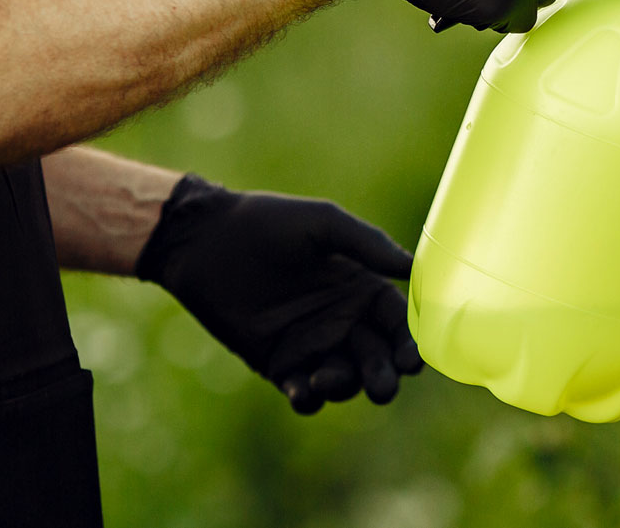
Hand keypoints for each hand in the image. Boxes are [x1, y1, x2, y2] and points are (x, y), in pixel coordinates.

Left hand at [135, 175, 422, 413]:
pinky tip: (303, 390)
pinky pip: (303, 390)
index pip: (398, 322)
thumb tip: (412, 265)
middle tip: (383, 387)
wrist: (204, 241)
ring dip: (346, 386)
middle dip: (385, 375)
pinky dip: (308, 398)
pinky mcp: (278, 363)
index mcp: (361, 288)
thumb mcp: (322, 222)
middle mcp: (344, 320)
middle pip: (378, 358)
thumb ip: (367, 243)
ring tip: (327, 378)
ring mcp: (311, 344)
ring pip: (345, 379)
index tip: (415, 360)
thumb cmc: (267, 222)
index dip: (410, 342)